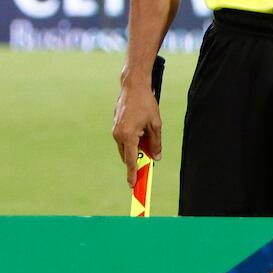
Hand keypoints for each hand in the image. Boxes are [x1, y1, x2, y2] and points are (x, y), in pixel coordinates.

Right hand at [111, 66, 162, 188]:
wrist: (133, 88)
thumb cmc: (146, 104)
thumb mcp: (156, 124)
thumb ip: (156, 142)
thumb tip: (156, 157)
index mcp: (128, 136)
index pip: (131, 160)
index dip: (132, 173)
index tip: (132, 185)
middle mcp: (118, 135)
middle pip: (128, 155)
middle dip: (137, 160)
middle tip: (149, 161)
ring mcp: (115, 131)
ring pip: (126, 148)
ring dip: (135, 149)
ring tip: (148, 139)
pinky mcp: (115, 126)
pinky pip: (123, 140)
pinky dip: (132, 141)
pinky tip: (142, 133)